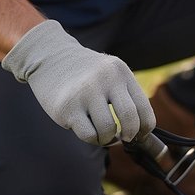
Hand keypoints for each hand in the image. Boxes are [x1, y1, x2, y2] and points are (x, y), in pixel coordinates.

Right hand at [2, 20, 155, 145]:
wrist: (50, 56)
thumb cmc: (85, 72)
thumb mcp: (110, 73)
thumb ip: (125, 95)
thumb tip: (139, 132)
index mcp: (120, 72)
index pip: (143, 109)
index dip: (145, 128)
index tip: (139, 134)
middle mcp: (105, 80)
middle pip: (130, 120)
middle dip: (130, 135)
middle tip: (124, 137)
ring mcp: (85, 93)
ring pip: (108, 131)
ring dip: (107, 138)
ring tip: (101, 131)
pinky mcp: (67, 107)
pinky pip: (89, 135)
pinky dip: (92, 138)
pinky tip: (86, 128)